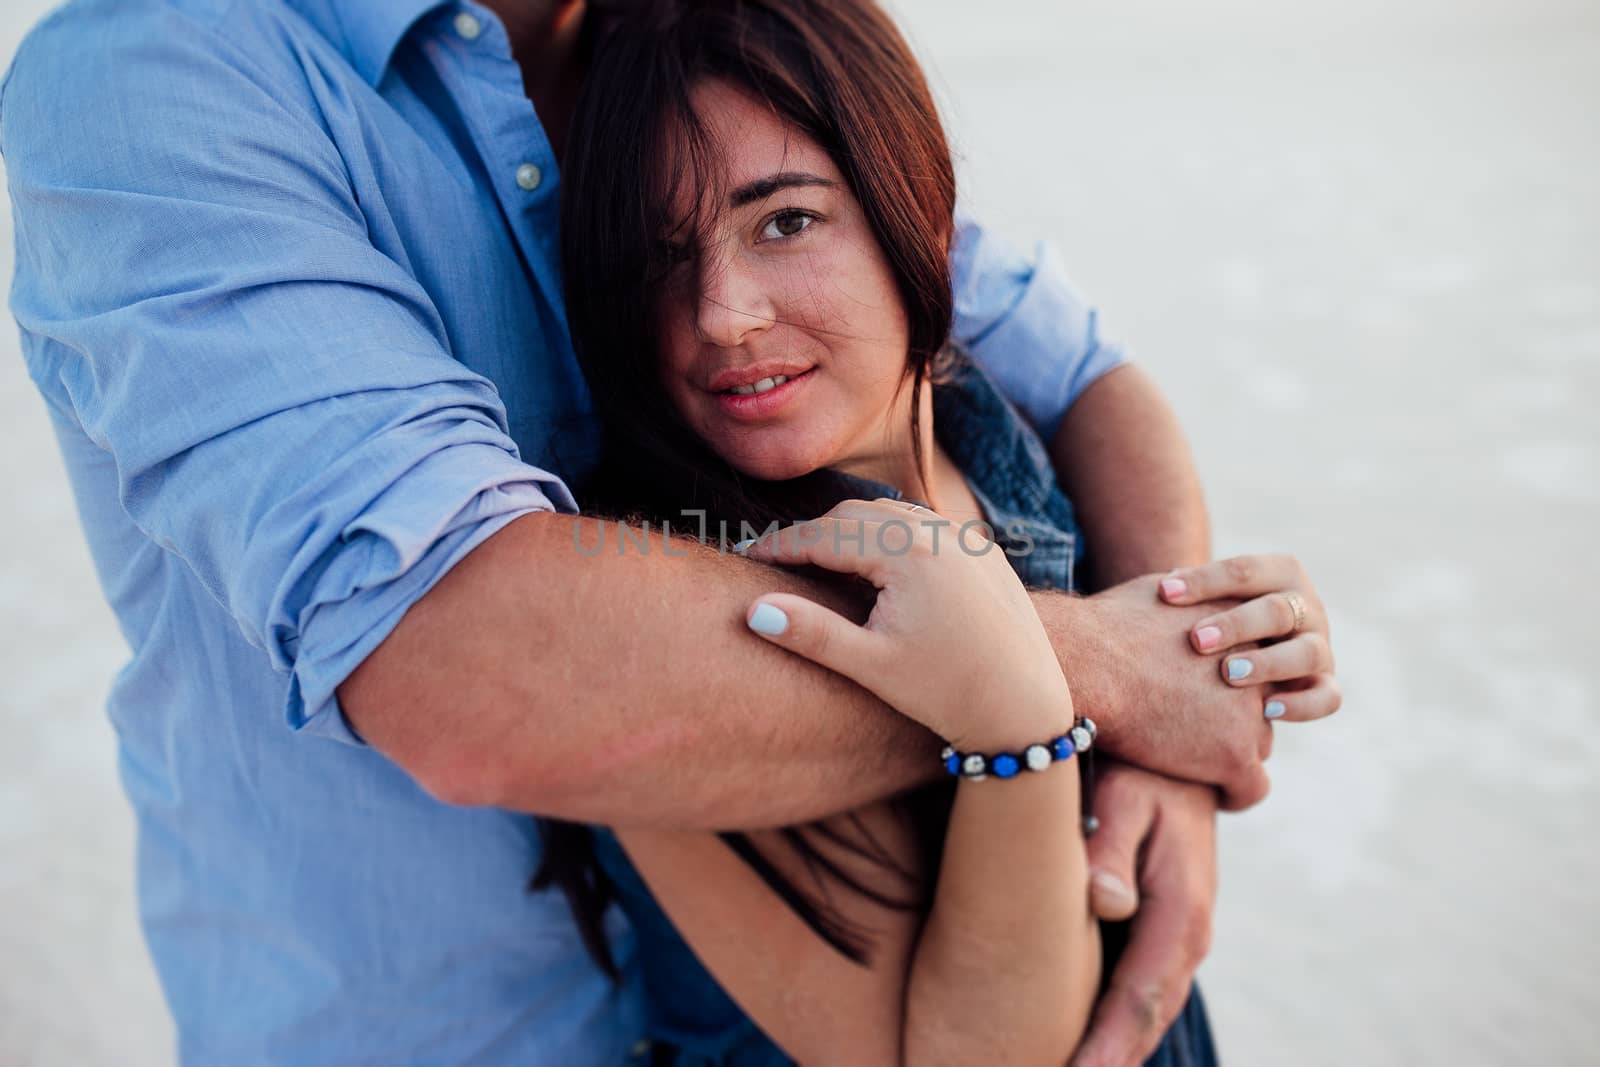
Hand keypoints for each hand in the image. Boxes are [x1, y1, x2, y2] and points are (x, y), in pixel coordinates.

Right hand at [738, 498, 1071, 747]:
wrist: (1028, 709)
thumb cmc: (949, 692)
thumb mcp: (872, 665)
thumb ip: (811, 634)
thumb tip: (754, 610)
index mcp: (909, 554)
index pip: (826, 536)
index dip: (781, 545)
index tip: (746, 557)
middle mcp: (941, 533)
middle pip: (856, 515)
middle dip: (812, 533)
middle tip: (775, 558)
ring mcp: (967, 539)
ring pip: (892, 516)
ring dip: (850, 531)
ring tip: (817, 559)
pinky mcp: (986, 553)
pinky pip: (925, 527)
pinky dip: (889, 535)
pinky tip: (873, 564)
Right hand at [1068, 574, 1273, 809]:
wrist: (1091, 660)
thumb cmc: (1104, 627)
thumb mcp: (1159, 592)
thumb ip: (1184, 598)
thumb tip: (1173, 590)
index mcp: (1243, 626)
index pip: (1256, 661)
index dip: (1231, 679)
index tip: (1208, 692)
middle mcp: (1259, 666)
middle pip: (1261, 703)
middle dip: (1235, 715)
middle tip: (1201, 728)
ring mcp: (1251, 711)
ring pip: (1256, 745)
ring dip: (1231, 752)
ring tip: (1200, 764)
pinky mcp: (1235, 753)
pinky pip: (1252, 787)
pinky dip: (1235, 794)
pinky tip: (1216, 795)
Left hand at [1072, 762, 1217, 1066]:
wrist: (1182, 753)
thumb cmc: (1144, 767)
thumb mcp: (1127, 792)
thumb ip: (1111, 844)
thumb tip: (1107, 903)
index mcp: (1180, 911)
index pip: (1140, 995)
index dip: (1110, 1044)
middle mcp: (1186, 935)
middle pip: (1146, 1018)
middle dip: (1113, 1060)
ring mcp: (1175, 935)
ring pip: (1145, 1010)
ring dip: (1116, 1048)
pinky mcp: (1158, 929)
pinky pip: (1138, 989)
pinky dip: (1117, 1023)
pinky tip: (1086, 1044)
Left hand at [1160, 554, 1341, 722]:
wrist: (1256, 645)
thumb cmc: (1219, 614)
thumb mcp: (1211, 596)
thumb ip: (1192, 591)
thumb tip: (1163, 590)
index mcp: (1280, 573)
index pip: (1245, 571)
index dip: (1205, 580)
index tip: (1165, 593)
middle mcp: (1307, 607)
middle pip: (1277, 611)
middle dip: (1236, 625)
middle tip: (1197, 640)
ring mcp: (1320, 645)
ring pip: (1306, 653)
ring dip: (1268, 663)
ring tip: (1228, 674)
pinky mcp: (1325, 682)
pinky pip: (1326, 697)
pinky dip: (1301, 705)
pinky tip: (1267, 710)